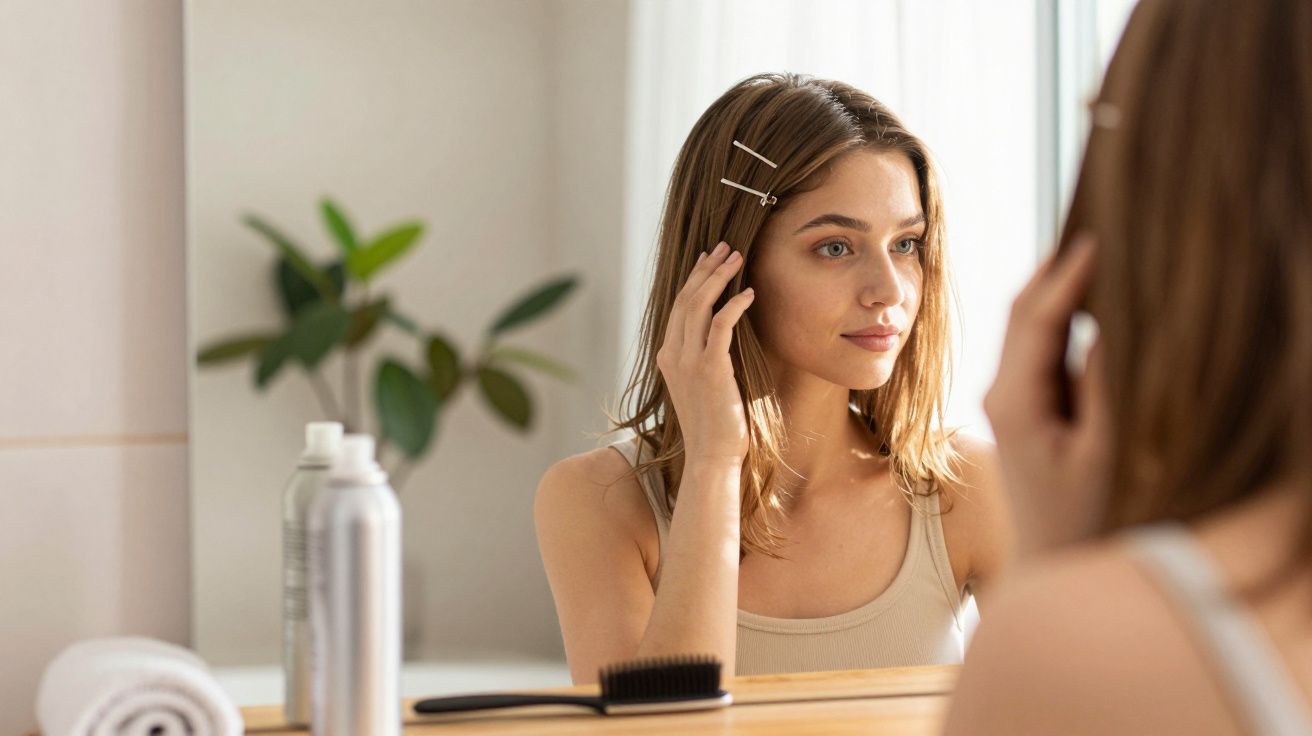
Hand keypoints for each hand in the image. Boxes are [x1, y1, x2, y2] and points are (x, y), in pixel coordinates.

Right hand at [656, 241, 755, 464]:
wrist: (712, 455)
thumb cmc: (714, 424)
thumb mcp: (702, 385)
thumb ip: (704, 358)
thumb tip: (723, 334)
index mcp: (668, 356)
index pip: (679, 306)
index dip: (694, 278)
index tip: (710, 259)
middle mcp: (673, 355)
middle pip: (686, 298)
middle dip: (706, 268)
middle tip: (725, 247)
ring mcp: (689, 362)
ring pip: (699, 305)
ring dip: (719, 277)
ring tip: (738, 258)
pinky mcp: (710, 369)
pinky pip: (721, 326)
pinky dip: (734, 305)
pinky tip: (749, 293)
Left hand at [984, 235, 1111, 555]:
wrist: (1048, 560)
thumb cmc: (1081, 516)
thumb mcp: (1102, 452)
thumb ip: (1104, 387)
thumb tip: (1108, 325)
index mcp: (1015, 401)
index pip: (1036, 319)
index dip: (1066, 275)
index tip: (1095, 235)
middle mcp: (1000, 392)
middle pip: (1021, 311)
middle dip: (1054, 267)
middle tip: (1091, 221)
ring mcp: (1007, 397)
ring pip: (1026, 324)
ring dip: (1055, 284)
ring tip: (1091, 245)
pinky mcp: (1020, 404)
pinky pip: (1035, 345)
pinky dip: (1058, 313)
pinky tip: (1086, 294)